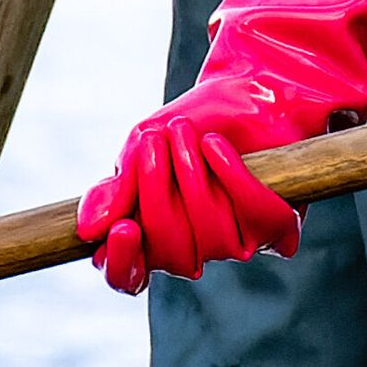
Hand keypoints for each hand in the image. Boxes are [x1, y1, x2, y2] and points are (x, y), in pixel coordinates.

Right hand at [80, 73, 314, 286]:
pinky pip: (258, 219)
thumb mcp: (140, 149)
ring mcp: (236, 244)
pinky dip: (234, 177)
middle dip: (160, 192)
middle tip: (158, 140)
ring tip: (189, 134)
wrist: (244, 88)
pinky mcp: (277, 230)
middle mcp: (193, 250)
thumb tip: (89, 232)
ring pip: (215, 238)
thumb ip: (117, 191)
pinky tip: (217, 146)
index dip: (123, 264)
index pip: (129, 278)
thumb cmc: (189, 123)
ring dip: (196, 176)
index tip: (124, 229)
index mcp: (150, 239)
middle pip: (171, 253)